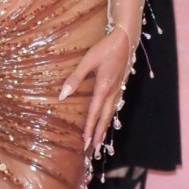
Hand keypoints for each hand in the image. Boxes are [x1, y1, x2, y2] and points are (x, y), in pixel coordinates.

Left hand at [59, 25, 132, 154]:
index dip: (90, 128)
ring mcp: (118, 89)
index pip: (95, 113)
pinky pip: (115, 106)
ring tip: (100, 140)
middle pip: (105, 118)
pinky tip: (108, 119)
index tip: (85, 142)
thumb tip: (62, 95)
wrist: (126, 39)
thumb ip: (75, 78)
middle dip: (99, 134)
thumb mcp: (88, 61)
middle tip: (94, 149)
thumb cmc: (105, 48)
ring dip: (105, 127)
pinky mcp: (121, 85)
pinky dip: (110, 116)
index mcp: (103, 88)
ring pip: (111, 113)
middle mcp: (112, 92)